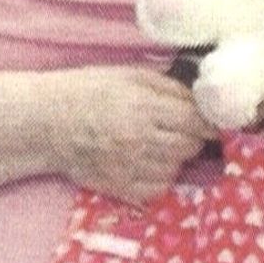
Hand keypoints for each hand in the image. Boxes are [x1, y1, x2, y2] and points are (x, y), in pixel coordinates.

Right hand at [49, 67, 216, 205]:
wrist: (48, 122)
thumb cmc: (90, 90)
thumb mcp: (130, 74)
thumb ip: (168, 86)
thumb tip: (202, 97)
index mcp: (144, 106)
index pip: (195, 119)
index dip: (210, 119)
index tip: (215, 118)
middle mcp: (140, 139)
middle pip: (189, 145)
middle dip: (193, 135)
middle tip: (183, 126)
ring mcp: (130, 167)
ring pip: (176, 168)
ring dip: (177, 155)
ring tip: (161, 141)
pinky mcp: (120, 187)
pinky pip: (157, 188)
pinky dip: (161, 176)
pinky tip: (150, 161)